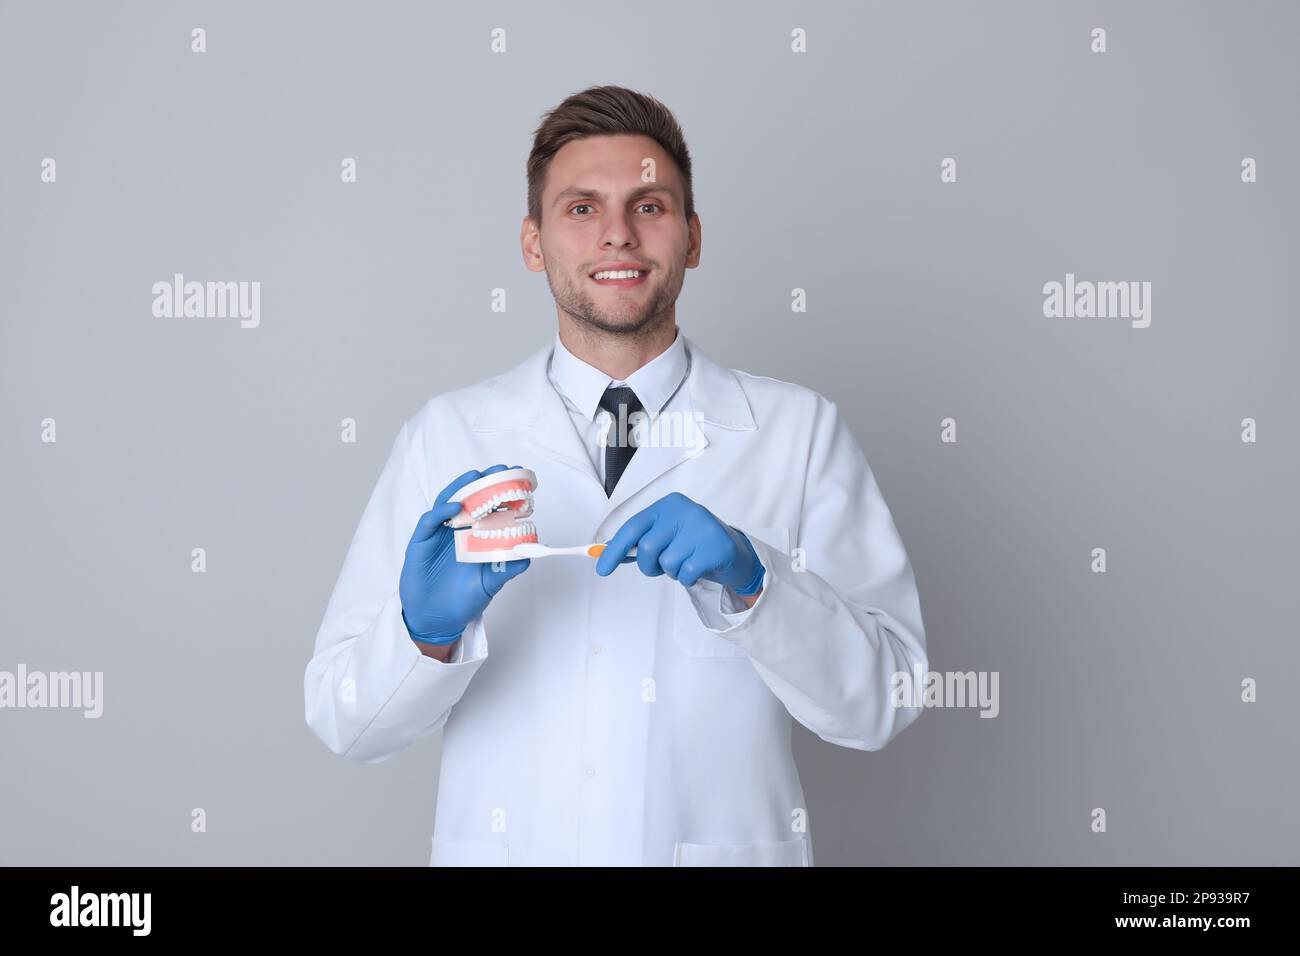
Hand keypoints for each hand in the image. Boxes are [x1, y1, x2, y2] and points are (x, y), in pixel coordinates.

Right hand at [399, 465, 530, 644]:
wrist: (437, 620)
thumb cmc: (463, 600)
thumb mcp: (490, 583)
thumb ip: (507, 569)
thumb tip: (529, 555)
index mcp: (476, 536)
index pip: (489, 508)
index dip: (501, 492)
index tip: (519, 479)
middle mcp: (457, 530)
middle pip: (469, 499)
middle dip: (484, 482)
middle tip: (500, 470)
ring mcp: (438, 534)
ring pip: (448, 503)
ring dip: (461, 488)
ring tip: (476, 477)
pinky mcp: (421, 543)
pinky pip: (429, 522)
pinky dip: (441, 512)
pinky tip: (455, 508)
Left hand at [594, 492, 764, 594]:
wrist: (733, 552)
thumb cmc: (693, 544)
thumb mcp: (665, 537)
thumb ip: (638, 542)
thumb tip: (605, 553)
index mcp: (668, 504)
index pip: (633, 527)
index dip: (614, 550)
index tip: (602, 568)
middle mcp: (685, 510)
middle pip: (648, 548)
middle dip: (650, 566)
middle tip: (662, 567)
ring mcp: (702, 527)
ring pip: (667, 563)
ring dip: (672, 572)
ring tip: (686, 563)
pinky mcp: (715, 547)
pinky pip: (686, 573)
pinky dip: (687, 579)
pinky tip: (698, 569)